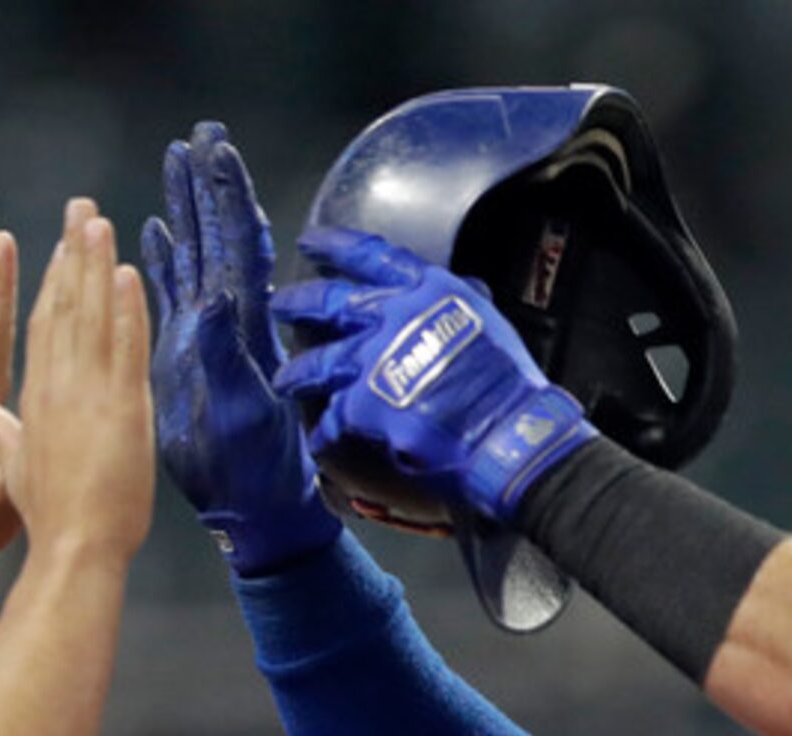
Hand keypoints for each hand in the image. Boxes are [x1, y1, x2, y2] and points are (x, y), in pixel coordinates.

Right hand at [0, 202, 155, 559]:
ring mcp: (90, 393)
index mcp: (37, 396)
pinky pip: (125, 346)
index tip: (59, 244)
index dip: (53, 281)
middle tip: (80, 208)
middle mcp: (60, 385)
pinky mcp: (122, 407)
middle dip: (72, 252)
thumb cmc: (49, 517)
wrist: (75, 547)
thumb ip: (2, 433)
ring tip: (97, 220)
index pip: (44, 325)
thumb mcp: (16, 468)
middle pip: (65, 305)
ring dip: (97, 264)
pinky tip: (127, 271)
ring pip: (93, 315)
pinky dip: (127, 307)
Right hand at [139, 120, 340, 574]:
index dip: (226, 197)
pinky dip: (164, 259)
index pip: (234, 244)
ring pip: (195, 257)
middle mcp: (226, 320)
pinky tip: (152, 232)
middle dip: (208, 186)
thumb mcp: (238, 407)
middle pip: (216, 237)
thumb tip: (217, 294)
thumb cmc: (252, 465)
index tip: (217, 151)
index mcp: (239, 325)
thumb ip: (225, 351)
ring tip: (175, 162)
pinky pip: (175, 294)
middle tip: (200, 136)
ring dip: (186, 210)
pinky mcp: (187, 354)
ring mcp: (207, 335)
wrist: (250, 506)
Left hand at [268, 228, 597, 524]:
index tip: (310, 241)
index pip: (370, 254)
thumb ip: (462, 305)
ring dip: (298, 373)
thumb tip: (468, 290)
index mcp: (427, 290)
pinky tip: (321, 439)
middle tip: (279, 304)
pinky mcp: (361, 405)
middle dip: (298, 302)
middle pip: (329, 302)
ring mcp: (373, 360)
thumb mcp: (490, 323)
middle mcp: (393, 316)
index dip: (335, 246)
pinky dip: (327, 432)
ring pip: (317, 363)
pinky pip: (331, 419)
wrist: (510, 435)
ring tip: (285, 380)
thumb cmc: (512, 388)